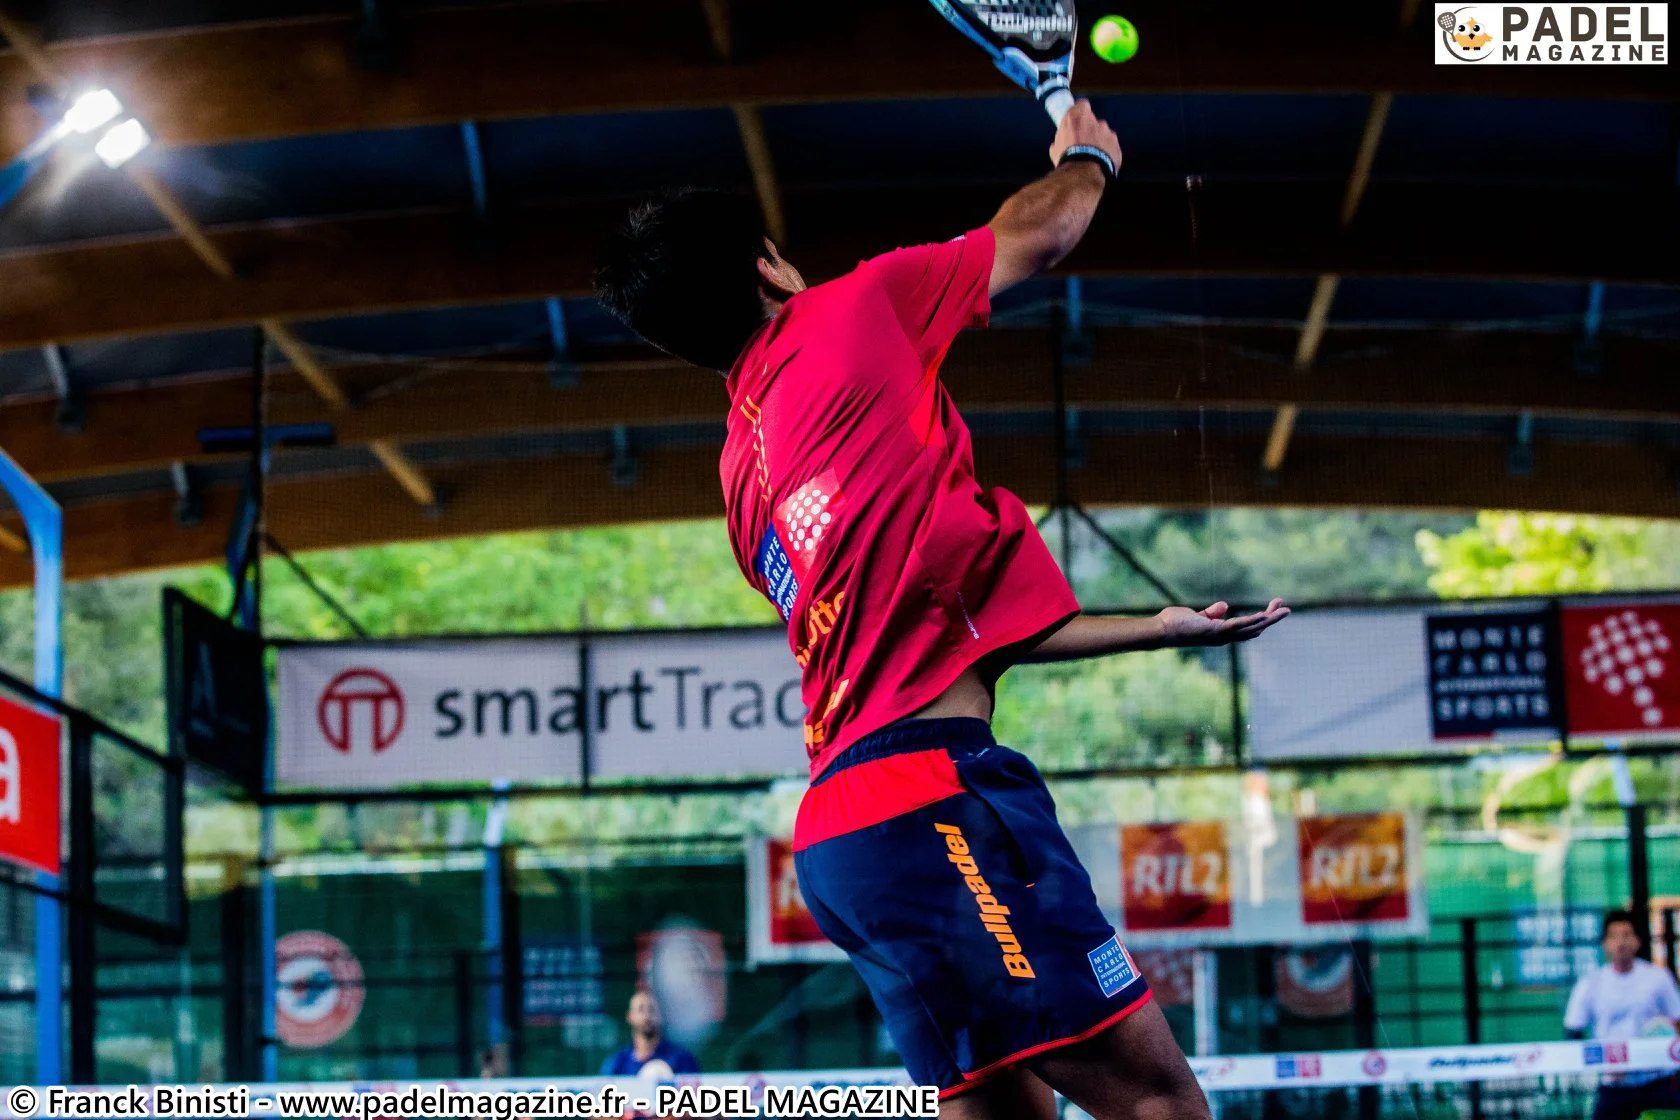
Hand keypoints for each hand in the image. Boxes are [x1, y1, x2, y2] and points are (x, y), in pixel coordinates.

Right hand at [1049, 100, 1121, 173]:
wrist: (1084, 172)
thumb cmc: (1067, 158)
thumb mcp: (1056, 149)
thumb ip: (1060, 141)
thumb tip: (1057, 145)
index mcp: (1077, 117)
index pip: (1081, 105)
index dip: (1079, 112)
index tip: (1076, 120)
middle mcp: (1094, 120)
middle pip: (1093, 121)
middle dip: (1089, 130)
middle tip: (1083, 143)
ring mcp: (1107, 131)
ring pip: (1103, 133)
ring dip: (1099, 141)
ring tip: (1092, 155)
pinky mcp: (1116, 144)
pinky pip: (1111, 145)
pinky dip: (1107, 151)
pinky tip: (1101, 161)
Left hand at [1156, 598, 1289, 647]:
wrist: (1161, 630)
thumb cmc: (1174, 624)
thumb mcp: (1197, 615)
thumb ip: (1212, 612)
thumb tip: (1225, 605)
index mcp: (1221, 634)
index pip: (1246, 628)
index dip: (1260, 620)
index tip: (1271, 608)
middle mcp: (1224, 638)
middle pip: (1255, 629)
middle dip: (1271, 619)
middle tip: (1286, 608)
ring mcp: (1221, 636)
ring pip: (1252, 628)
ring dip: (1269, 619)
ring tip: (1284, 610)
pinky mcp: (1216, 631)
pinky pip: (1240, 625)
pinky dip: (1253, 620)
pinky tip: (1265, 615)